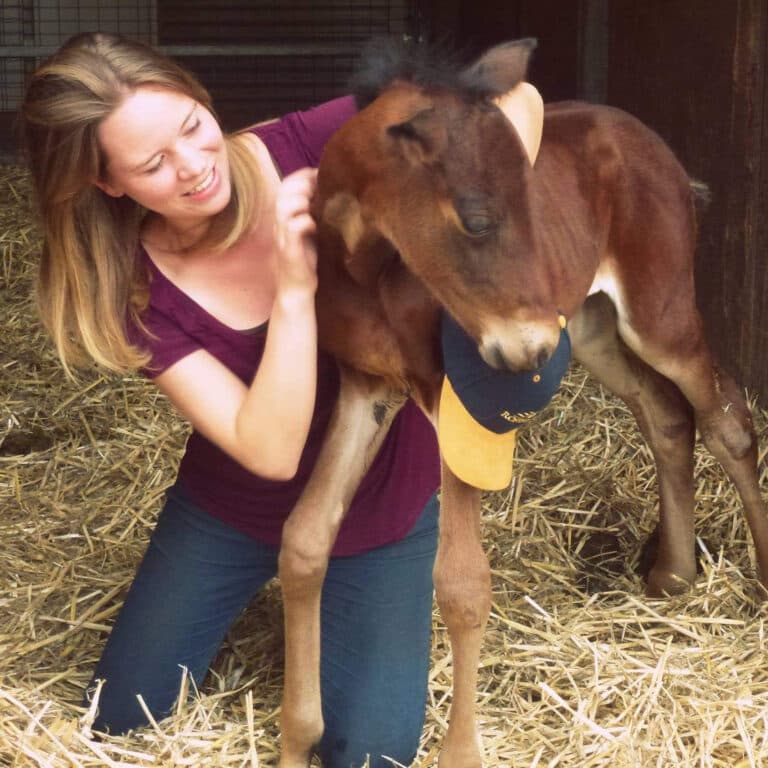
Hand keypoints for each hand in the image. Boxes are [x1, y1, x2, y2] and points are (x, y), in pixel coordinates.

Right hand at [273, 167, 318, 295]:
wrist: (296, 290)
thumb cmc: (306, 260)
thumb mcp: (311, 230)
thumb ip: (315, 212)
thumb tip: (334, 191)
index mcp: (283, 216)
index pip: (286, 184)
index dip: (302, 175)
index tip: (321, 174)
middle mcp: (278, 223)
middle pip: (284, 190)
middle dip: (304, 184)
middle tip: (323, 188)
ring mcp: (282, 237)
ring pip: (285, 206)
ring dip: (303, 200)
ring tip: (319, 204)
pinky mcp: (289, 250)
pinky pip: (294, 227)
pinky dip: (307, 221)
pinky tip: (318, 224)